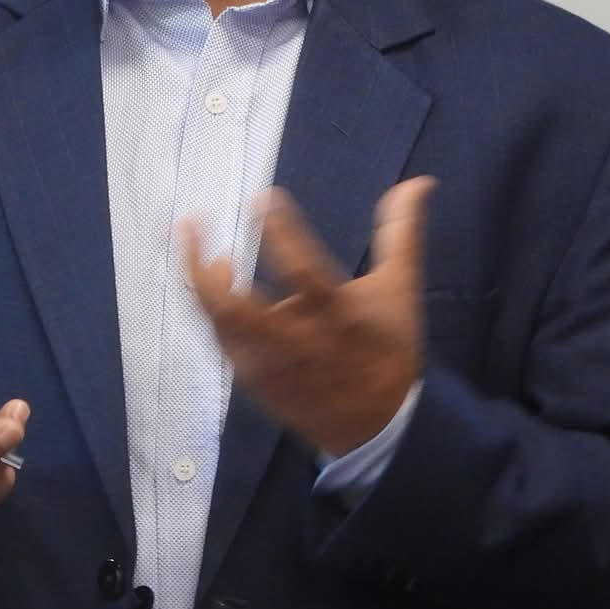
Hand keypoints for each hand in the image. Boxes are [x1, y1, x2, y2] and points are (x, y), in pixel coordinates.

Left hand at [185, 177, 435, 457]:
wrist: (377, 426)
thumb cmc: (387, 349)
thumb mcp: (399, 291)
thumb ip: (401, 234)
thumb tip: (419, 182)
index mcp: (337, 318)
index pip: (304, 272)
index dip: (281, 233)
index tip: (263, 196)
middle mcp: (296, 343)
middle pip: (235, 309)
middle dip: (203, 268)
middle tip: (191, 222)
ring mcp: (269, 365)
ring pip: (220, 324)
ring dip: (204, 285)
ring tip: (210, 255)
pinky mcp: (254, 381)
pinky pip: (221, 342)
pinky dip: (213, 313)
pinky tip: (218, 287)